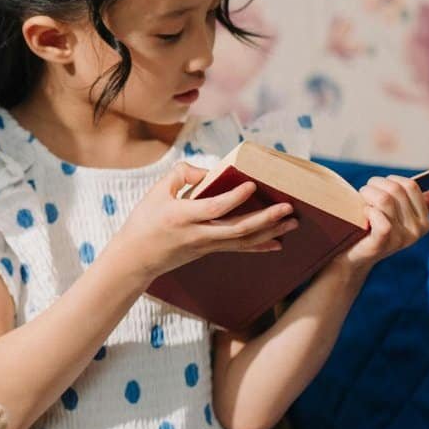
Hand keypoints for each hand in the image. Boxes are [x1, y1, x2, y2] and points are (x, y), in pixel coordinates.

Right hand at [105, 162, 298, 283]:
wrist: (136, 258)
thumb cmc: (144, 221)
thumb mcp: (156, 192)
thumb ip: (182, 175)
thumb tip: (209, 171)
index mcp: (182, 216)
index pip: (214, 208)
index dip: (235, 197)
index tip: (252, 185)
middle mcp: (197, 233)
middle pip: (237, 228)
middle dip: (265, 218)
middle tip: (287, 208)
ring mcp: (205, 245)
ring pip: (243, 240)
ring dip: (270, 231)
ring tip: (292, 222)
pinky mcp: (208, 251)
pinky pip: (238, 248)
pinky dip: (260, 246)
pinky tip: (277, 243)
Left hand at [334, 175, 428, 272]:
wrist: (353, 257)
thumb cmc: (374, 229)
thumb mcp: (400, 214)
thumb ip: (425, 202)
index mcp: (424, 221)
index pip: (411, 185)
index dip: (390, 180)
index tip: (378, 188)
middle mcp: (416, 231)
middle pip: (395, 190)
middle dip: (374, 185)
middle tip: (364, 194)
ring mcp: (400, 239)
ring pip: (384, 200)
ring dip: (366, 195)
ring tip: (360, 202)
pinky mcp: (382, 244)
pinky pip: (380, 219)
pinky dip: (367, 211)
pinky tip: (362, 214)